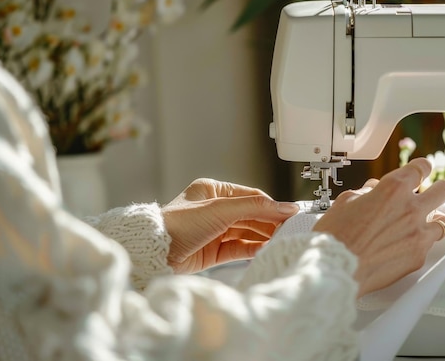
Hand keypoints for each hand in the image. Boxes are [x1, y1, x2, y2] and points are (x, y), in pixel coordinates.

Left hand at [162, 178, 298, 273]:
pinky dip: (254, 248)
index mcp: (214, 190)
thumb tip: (285, 206)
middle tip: (290, 228)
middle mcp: (215, 209)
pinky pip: (240, 248)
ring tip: (282, 239)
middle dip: (270, 222)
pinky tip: (267, 248)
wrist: (154, 253)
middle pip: (251, 215)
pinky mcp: (214, 251)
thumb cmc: (178, 224)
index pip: (251, 196)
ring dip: (264, 236)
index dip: (272, 205)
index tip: (290, 212)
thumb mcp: (220, 209)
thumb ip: (255, 207)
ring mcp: (215, 231)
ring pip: (247, 232)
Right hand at [313, 158, 444, 296]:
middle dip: (438, 190)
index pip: (421, 168)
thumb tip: (374, 190)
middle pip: (443, 190)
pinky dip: (421, 244)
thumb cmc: (335, 235)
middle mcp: (411, 209)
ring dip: (436, 221)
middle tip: (433, 195)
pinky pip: (429, 246)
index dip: (422, 168)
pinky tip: (409, 245)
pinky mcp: (417, 257)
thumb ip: (367, 192)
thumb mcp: (346, 201)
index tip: (421, 172)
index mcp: (393, 189)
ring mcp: (417, 234)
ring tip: (427, 224)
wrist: (335, 267)